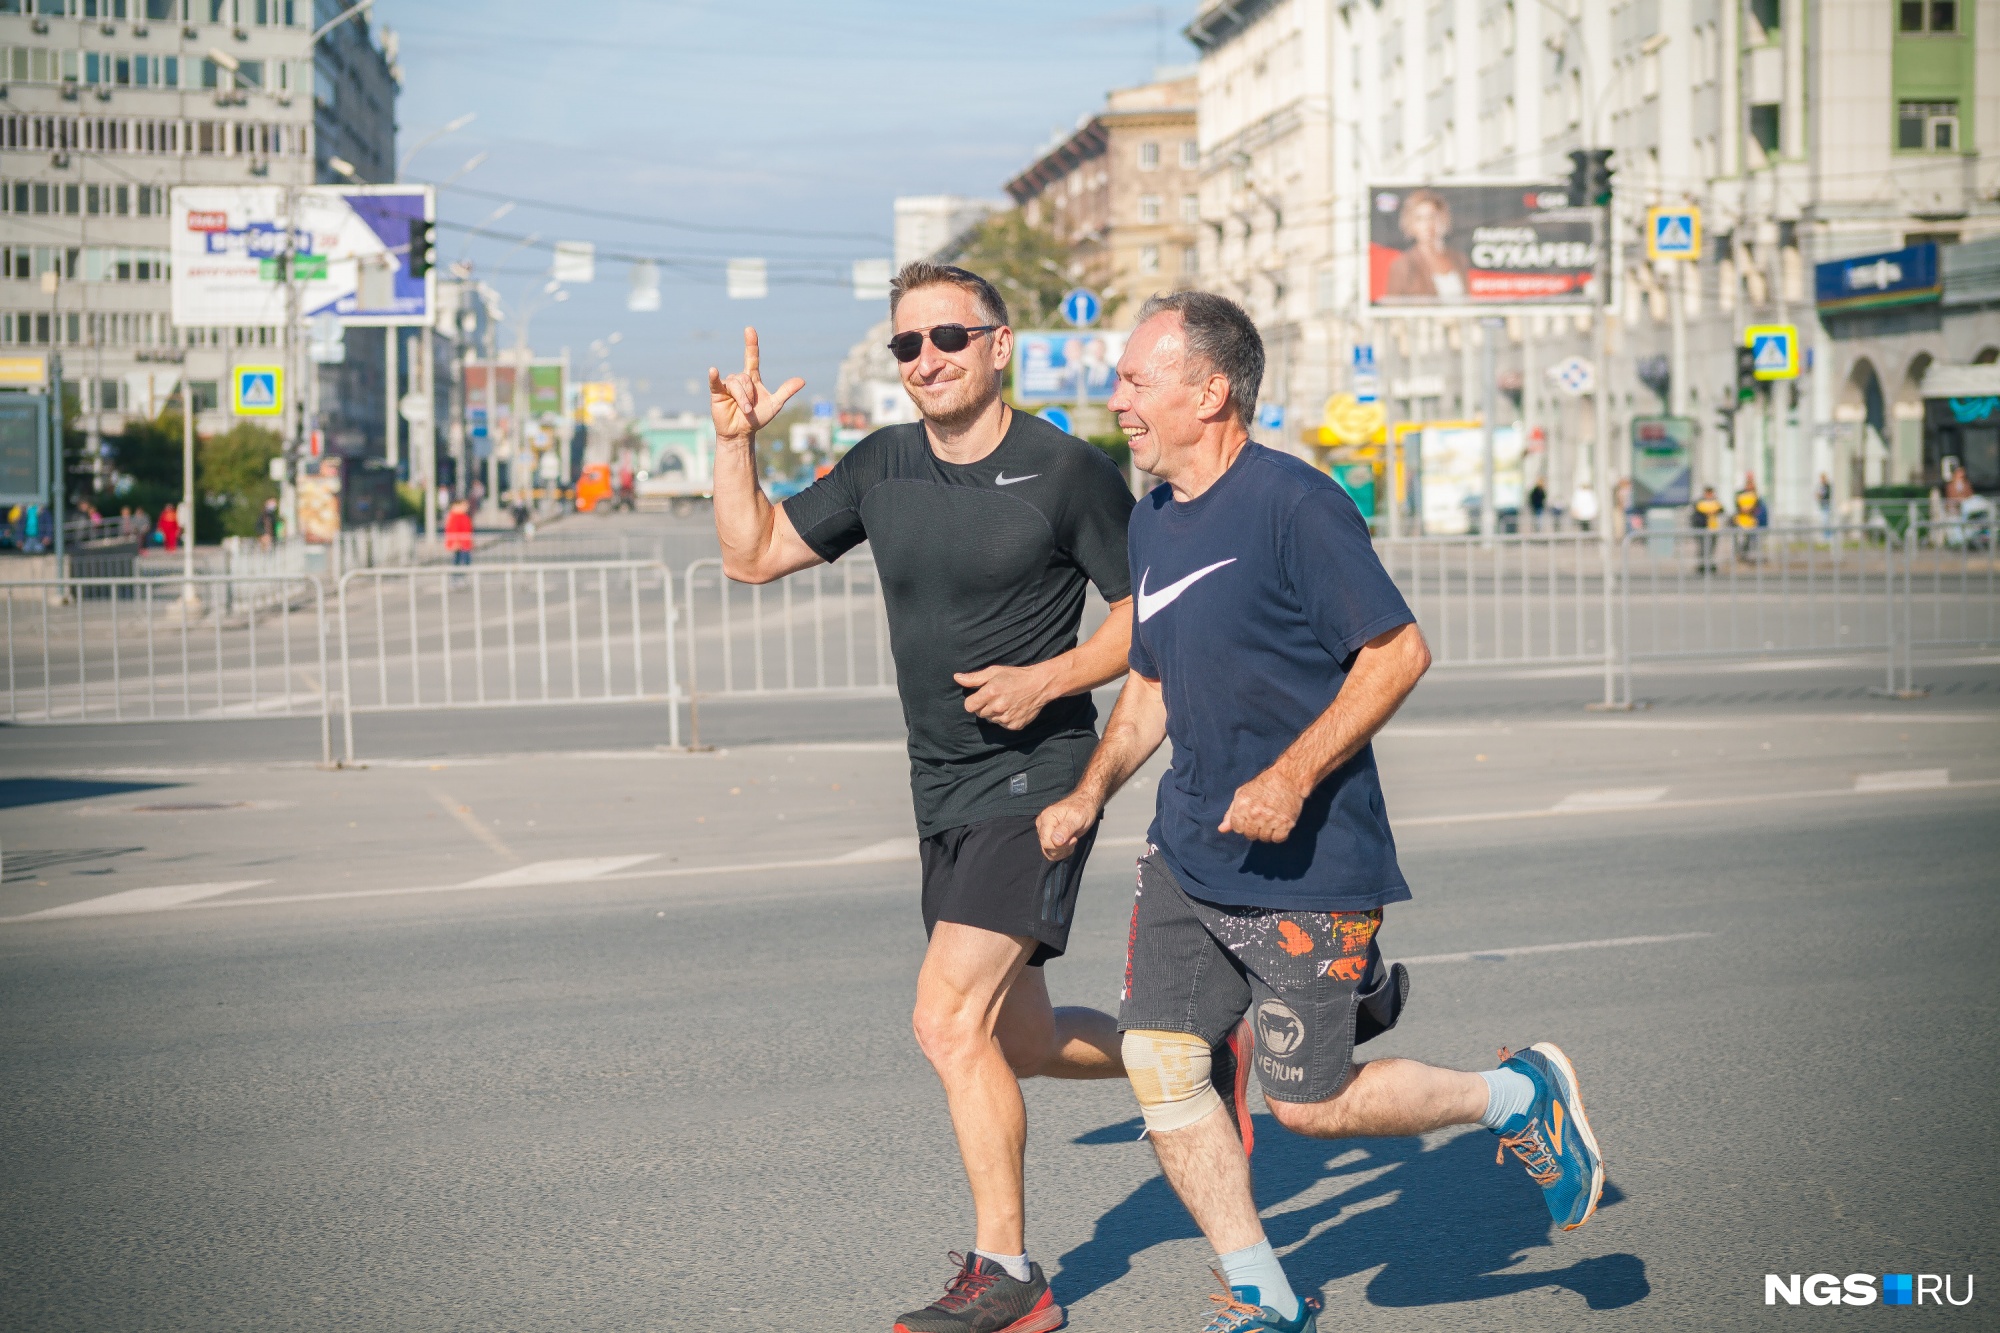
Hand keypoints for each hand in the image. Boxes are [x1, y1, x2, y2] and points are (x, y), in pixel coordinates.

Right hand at [708, 327, 804, 441]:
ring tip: (744, 410)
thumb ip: (786, 391)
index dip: (751, 344)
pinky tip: (713, 370)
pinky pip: (716, 382)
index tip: (749, 329)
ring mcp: (727, 385)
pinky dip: (714, 376)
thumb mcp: (775, 404)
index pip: (751, 357)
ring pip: (736, 383)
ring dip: (742, 398)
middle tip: (750, 408)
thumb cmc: (757, 419)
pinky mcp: (717, 392)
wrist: (742, 433)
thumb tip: (802, 380)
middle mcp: (739, 379)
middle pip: (746, 377)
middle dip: (750, 394)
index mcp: (752, 378)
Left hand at [953, 662, 1055, 730]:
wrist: (1039, 685)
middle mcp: (997, 707)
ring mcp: (1006, 718)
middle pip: (980, 714)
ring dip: (995, 713)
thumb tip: (956, 678)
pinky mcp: (1014, 725)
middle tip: (996, 697)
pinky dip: (1005, 719)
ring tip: (1006, 701)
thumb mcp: (994, 672)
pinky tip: (1013, 708)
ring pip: (991, 720)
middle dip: (984, 706)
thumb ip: (974, 678)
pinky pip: (1002, 725)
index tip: (980, 696)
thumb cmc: (1015, 676)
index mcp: (990, 693)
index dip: (973, 701)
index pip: (969, 706)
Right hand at [1037, 791, 1099, 861]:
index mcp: (1047, 818)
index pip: (1046, 843)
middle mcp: (1042, 824)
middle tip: (1074, 838)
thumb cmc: (1082, 808)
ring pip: (1048, 851)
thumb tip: (1056, 841)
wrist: (1084, 803)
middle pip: (1046, 848)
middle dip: (1063, 848)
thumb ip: (1066, 829)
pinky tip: (1069, 841)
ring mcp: (1044, 830)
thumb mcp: (1078, 818)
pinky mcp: (1048, 835)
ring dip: (1063, 850)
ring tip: (1072, 839)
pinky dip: (1062, 850)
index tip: (1074, 839)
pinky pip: (1051, 850)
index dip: (1061, 846)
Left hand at [1219, 766, 1307, 842]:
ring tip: (1271, 820)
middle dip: (1255, 829)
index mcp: (1242, 806)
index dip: (1243, 824)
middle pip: (1250, 835)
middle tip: (1262, 819)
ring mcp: (1271, 819)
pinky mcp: (1285, 823)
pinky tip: (1279, 824)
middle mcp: (1255, 814)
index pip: (1237, 828)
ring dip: (1267, 832)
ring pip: (1264, 838)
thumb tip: (1221, 829)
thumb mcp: (1242, 794)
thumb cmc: (1263, 785)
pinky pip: (1278, 839)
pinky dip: (1279, 835)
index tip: (1250, 818)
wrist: (1288, 778)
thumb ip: (1231, 813)